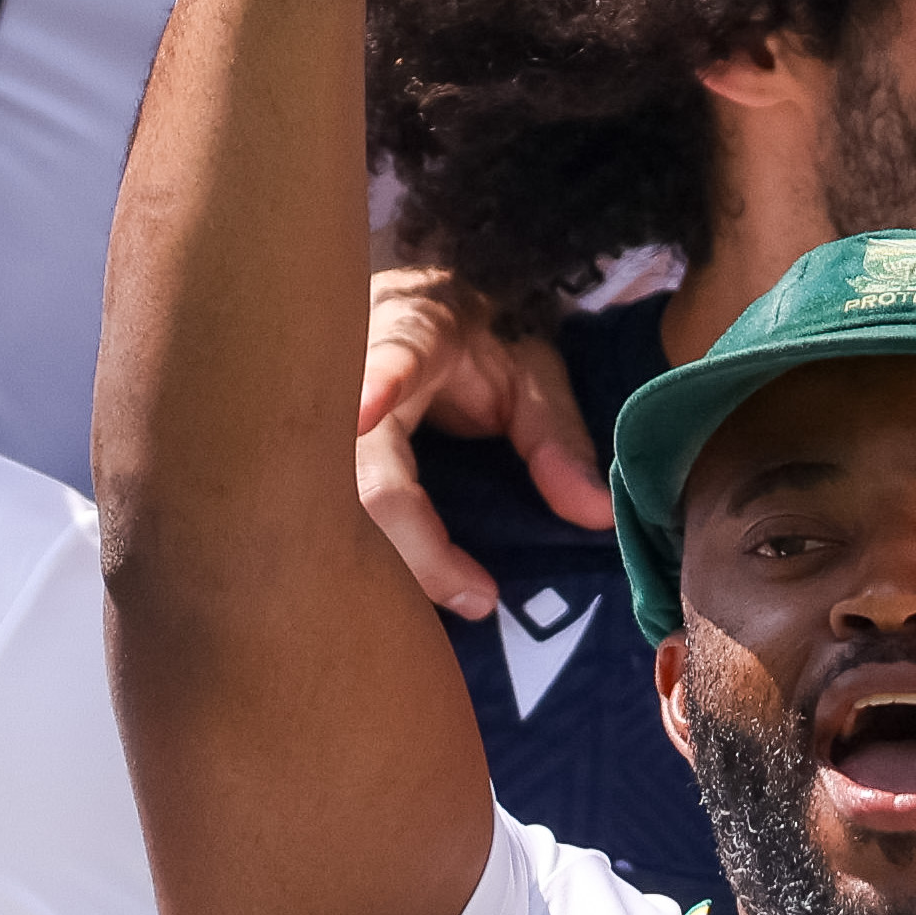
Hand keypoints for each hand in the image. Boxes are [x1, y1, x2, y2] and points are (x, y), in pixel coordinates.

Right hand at [354, 261, 602, 618]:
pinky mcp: (319, 456)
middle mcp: (354, 374)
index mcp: (415, 333)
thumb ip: (559, 440)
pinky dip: (376, 557)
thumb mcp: (534, 377)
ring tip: (459, 598)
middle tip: (478, 597)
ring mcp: (327, 416)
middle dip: (414, 547)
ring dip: (391, 564)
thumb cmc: (483, 343)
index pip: (395, 357)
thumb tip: (596, 514)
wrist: (427, 317)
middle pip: (361, 469)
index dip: (378, 383)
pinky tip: (416, 589)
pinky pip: (336, 515)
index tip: (366, 410)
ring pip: (334, 505)